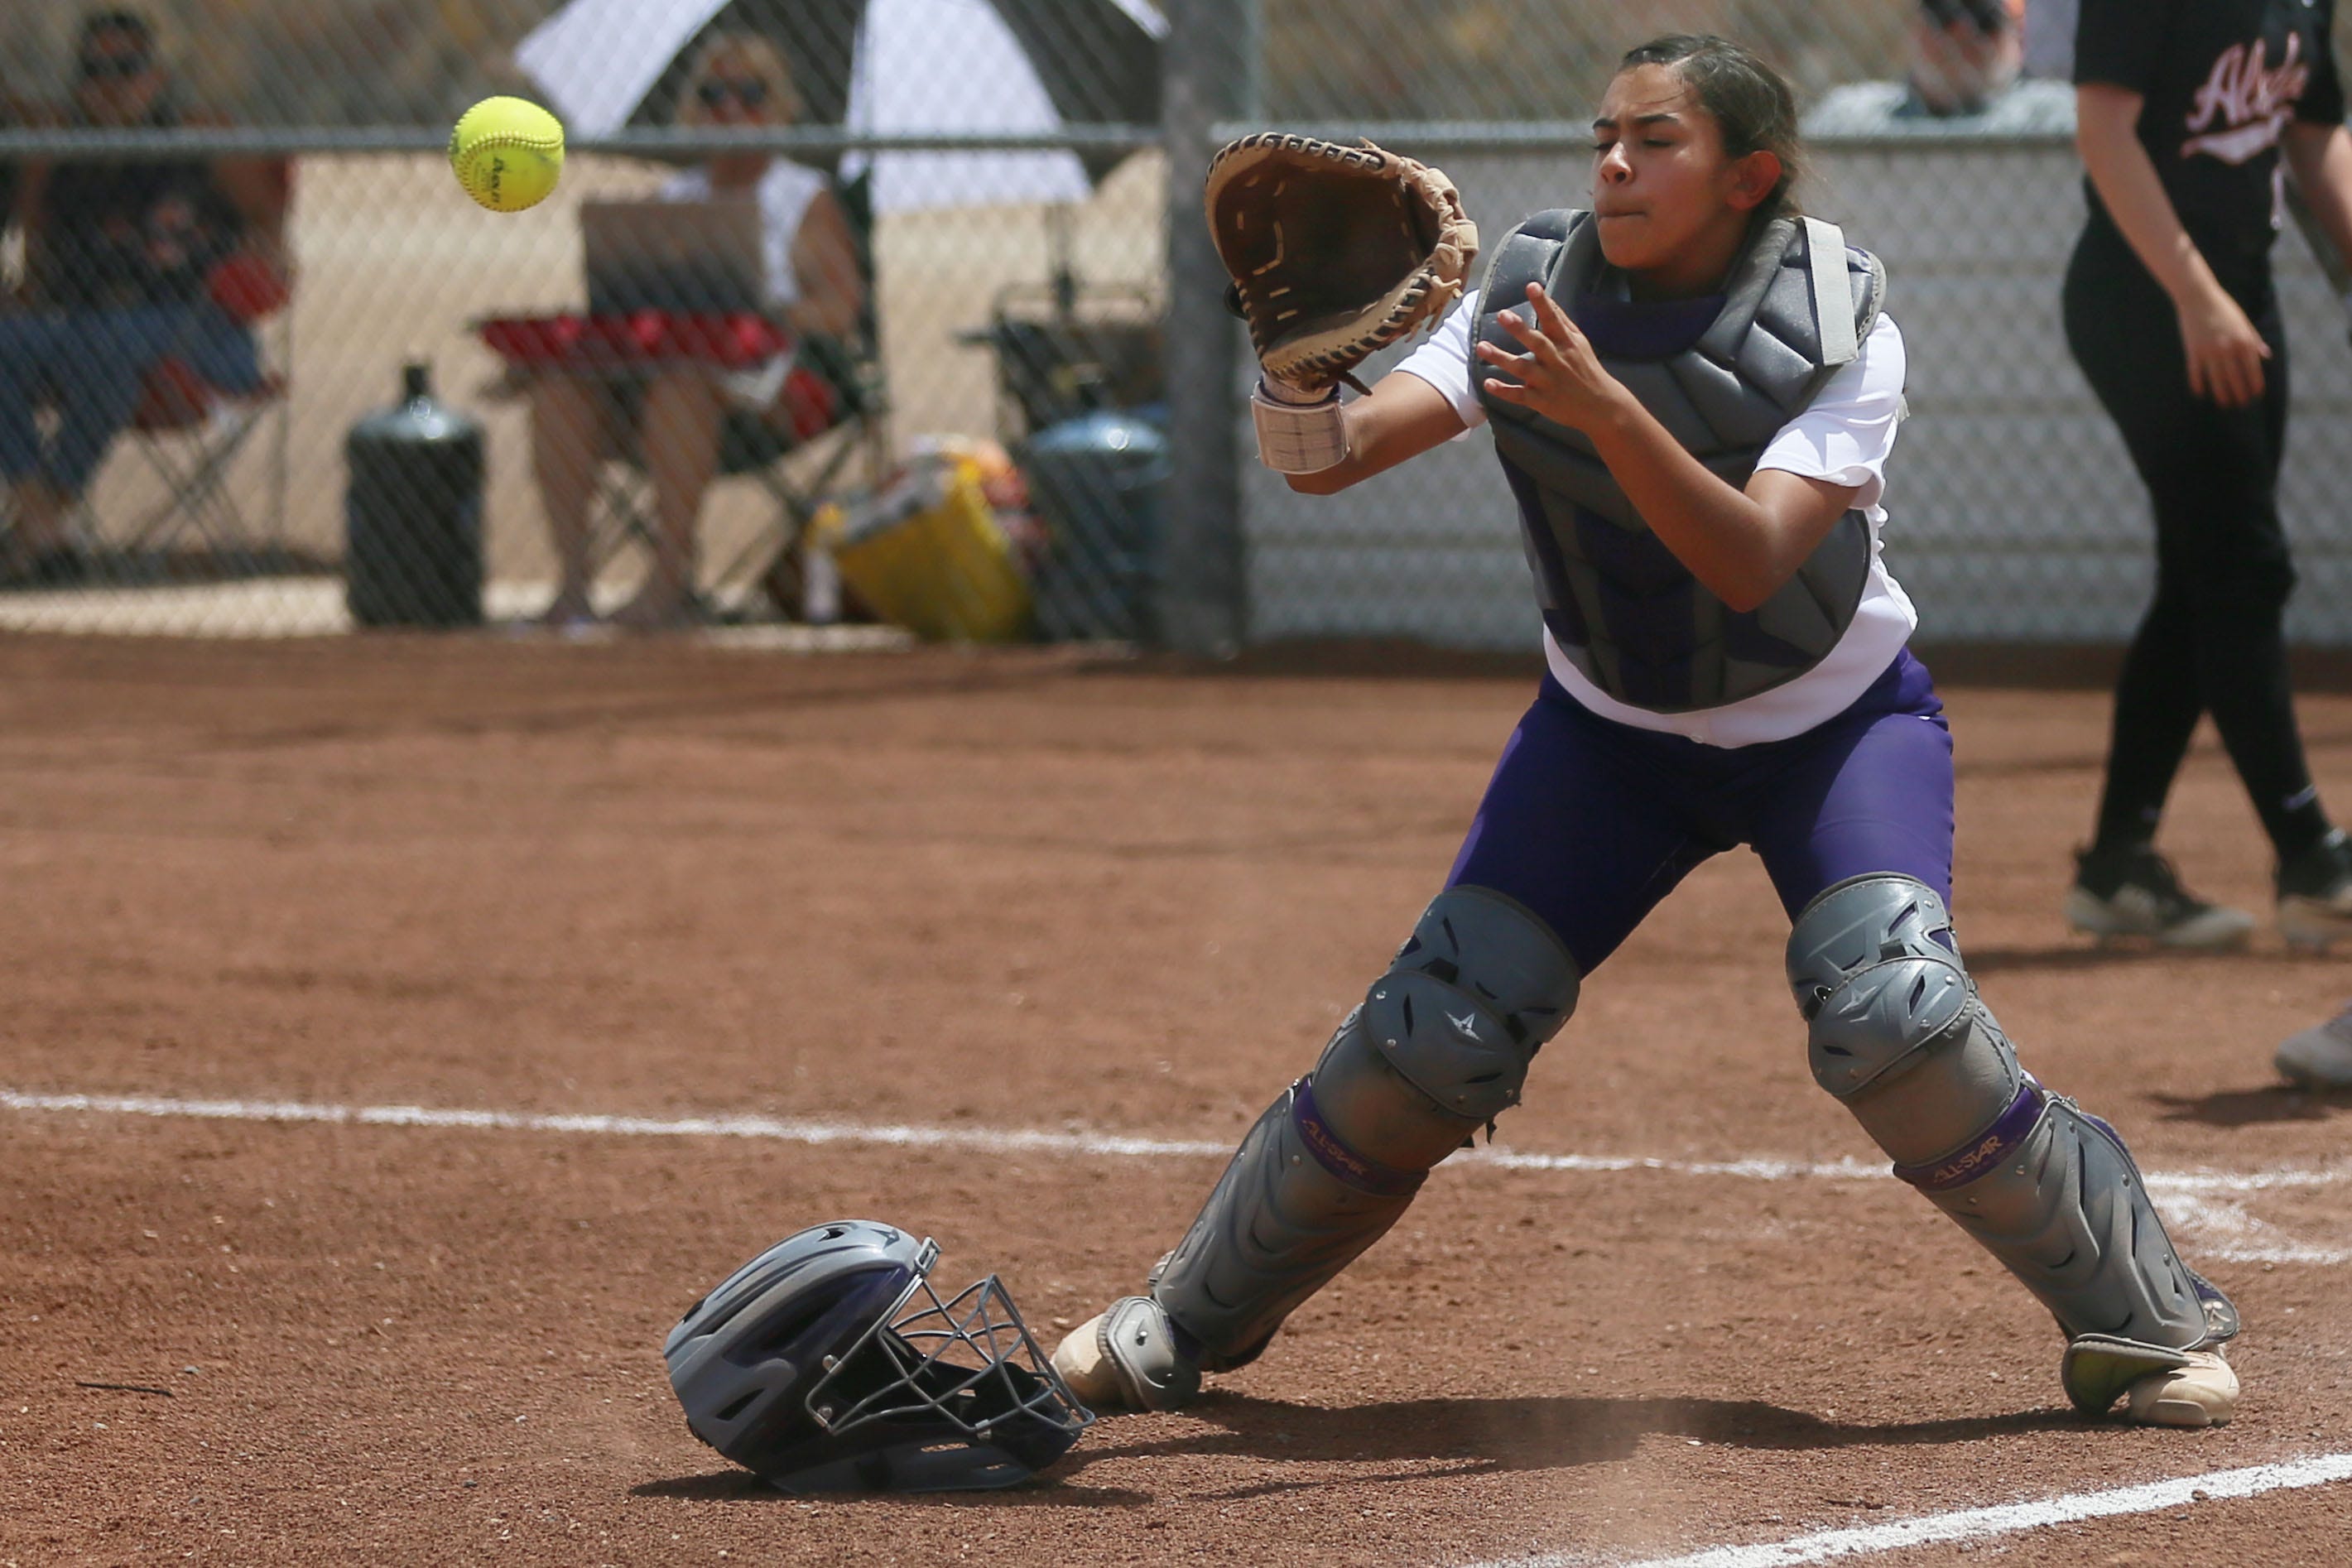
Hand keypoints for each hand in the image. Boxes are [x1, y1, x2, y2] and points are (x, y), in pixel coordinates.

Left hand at [1476, 281, 1630, 432]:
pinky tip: (1487, 383)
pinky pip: (1519, 395)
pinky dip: (1504, 391)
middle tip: (1502, 314)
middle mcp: (1557, 361)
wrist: (1601, 406)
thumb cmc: (1587, 369)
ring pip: (1522, 369)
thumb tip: (1548, 299)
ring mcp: (1548, 382)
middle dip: (1519, 329)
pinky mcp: (1541, 401)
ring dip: (1501, 358)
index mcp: (1567, 344)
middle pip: (1537, 343)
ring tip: (1481, 347)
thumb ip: (1562, 322)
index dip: (1543, 303)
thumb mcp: (1580, 343)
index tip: (1532, 286)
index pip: (1553, 320)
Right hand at [2174, 282, 2268, 406]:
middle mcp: (2229, 348)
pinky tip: (2200, 394)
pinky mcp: (2193, 351)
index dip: (2255, 385)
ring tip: (2224, 404)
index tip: (2255, 396)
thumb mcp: (2244, 322)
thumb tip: (2265, 356)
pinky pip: (2196, 374)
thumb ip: (2254, 340)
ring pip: (2217, 380)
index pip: (2253, 370)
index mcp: (2244, 340)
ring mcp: (2210, 351)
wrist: (2198, 296)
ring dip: (2222, 395)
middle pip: (2236, 379)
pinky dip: (2198, 385)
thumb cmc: (2224, 308)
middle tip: (2240, 405)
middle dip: (2239, 394)